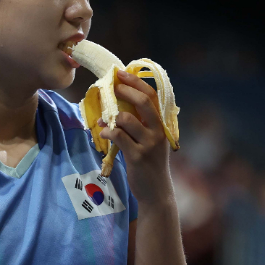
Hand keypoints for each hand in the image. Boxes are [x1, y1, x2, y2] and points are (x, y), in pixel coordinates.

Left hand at [98, 70, 172, 204]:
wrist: (156, 191)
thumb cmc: (150, 164)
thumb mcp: (151, 141)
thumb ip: (142, 124)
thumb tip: (119, 104)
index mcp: (162, 125)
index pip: (152, 96)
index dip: (136, 82)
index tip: (121, 73)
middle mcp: (158, 132)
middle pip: (143, 102)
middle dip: (125, 90)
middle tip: (112, 87)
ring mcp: (148, 144)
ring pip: (127, 119)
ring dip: (111, 117)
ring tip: (103, 121)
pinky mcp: (137, 156)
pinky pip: (118, 136)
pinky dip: (107, 133)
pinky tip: (103, 134)